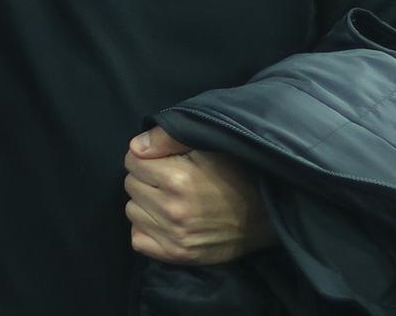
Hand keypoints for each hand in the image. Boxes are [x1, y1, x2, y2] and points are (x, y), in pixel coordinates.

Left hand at [123, 126, 277, 264]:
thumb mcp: (207, 146)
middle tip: (165, 179)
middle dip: (144, 178)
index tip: (161, 160)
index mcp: (176, 179)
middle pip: (130, 185)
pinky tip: (163, 220)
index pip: (132, 161)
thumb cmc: (236, 175)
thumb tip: (134, 147)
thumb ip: (166, 139)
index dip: (145, 157)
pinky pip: (138, 240)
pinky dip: (146, 229)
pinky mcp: (177, 255)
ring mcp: (173, 236)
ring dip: (144, 203)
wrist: (265, 215)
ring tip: (166, 199)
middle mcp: (171, 210)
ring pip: (131, 211)